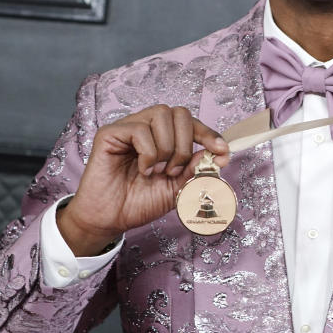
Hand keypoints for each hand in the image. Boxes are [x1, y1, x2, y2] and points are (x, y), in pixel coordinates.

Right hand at [57, 105, 228, 255]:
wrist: (110, 220)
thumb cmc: (139, 202)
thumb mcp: (177, 187)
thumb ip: (195, 168)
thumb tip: (219, 154)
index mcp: (164, 137)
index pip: (190, 121)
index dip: (208, 133)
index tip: (222, 150)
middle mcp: (147, 127)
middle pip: (179, 113)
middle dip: (185, 143)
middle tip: (175, 170)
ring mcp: (128, 127)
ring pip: (161, 115)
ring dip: (167, 148)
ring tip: (158, 171)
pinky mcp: (110, 133)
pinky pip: (139, 129)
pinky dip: (148, 152)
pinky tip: (143, 169)